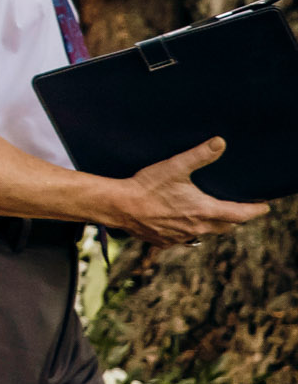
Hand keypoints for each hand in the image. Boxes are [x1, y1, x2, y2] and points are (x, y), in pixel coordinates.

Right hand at [113, 137, 266, 245]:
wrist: (119, 206)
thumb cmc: (147, 186)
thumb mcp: (174, 166)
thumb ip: (199, 155)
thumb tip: (220, 143)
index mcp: (204, 211)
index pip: (240, 214)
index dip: (255, 210)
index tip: (264, 208)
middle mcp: (196, 227)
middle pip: (225, 227)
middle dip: (233, 219)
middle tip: (237, 211)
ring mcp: (180, 237)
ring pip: (204, 233)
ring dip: (210, 225)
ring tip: (207, 215)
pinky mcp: (164, 241)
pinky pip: (182, 239)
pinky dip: (186, 231)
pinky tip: (178, 222)